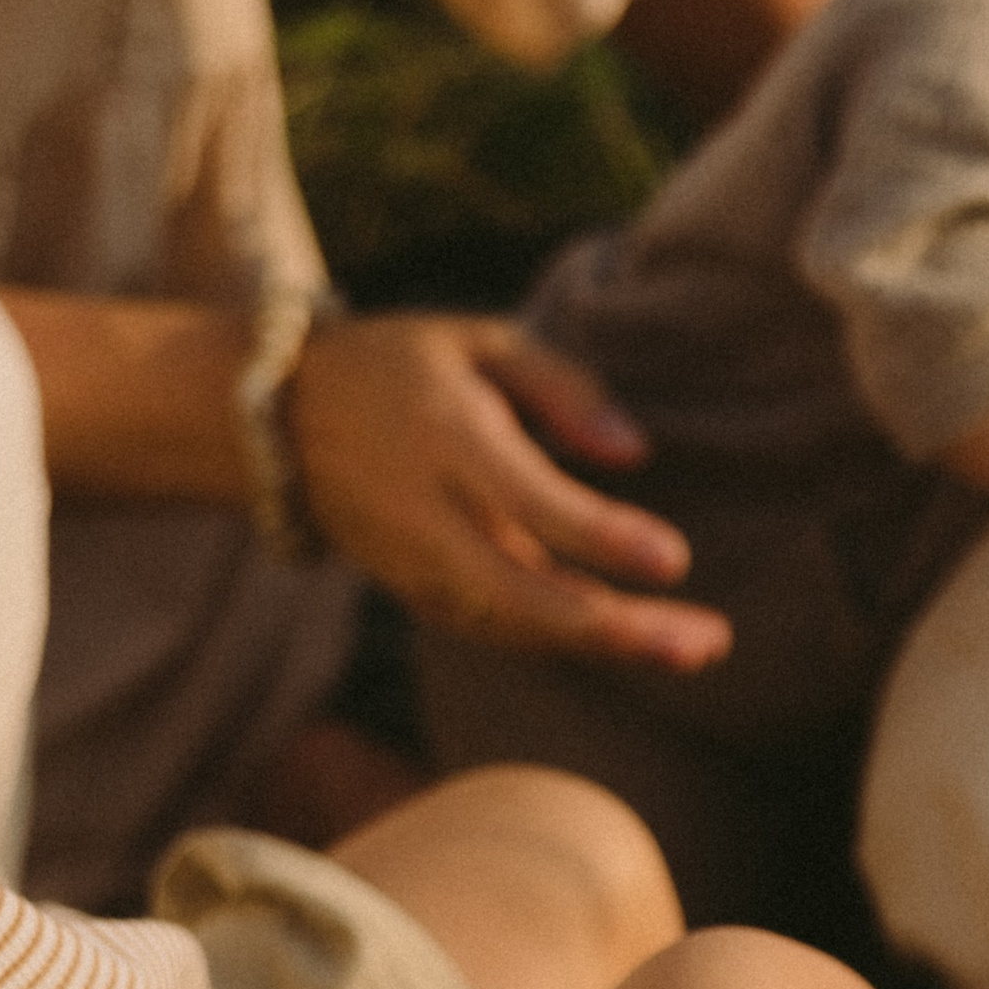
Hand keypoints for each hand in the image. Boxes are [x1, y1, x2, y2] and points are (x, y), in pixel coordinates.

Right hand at [286, 315, 733, 669]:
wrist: (281, 425)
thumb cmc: (400, 367)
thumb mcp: (476, 339)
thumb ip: (560, 384)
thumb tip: (635, 451)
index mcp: (443, 437)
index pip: (530, 501)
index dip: (601, 537)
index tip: (674, 558)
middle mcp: (427, 515)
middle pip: (524, 593)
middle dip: (616, 628)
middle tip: (706, 642)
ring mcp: (419, 567)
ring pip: (517, 627)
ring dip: (606, 647)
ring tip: (694, 648)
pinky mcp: (421, 596)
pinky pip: (504, 630)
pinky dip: (569, 642)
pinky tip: (638, 640)